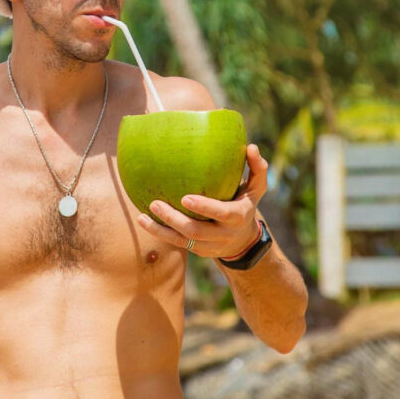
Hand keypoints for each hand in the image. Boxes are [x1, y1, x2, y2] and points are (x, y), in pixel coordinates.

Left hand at [137, 144, 268, 258]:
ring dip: (160, 230)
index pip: (221, 214)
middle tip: (155, 204)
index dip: (204, 208)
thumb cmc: (245, 203)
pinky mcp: (198, 252)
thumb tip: (251, 147)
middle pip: (196, 231)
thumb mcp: (256, 188)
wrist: (243, 240)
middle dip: (174, 219)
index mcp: (237, 216)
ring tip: (142, 217)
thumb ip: (257, 168)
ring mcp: (209, 246)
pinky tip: (143, 220)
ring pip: (182, 242)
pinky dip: (160, 233)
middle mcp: (223, 235)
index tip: (185, 198)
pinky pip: (177, 244)